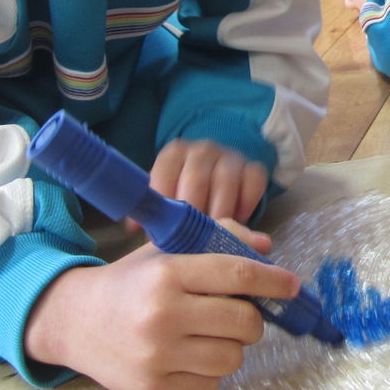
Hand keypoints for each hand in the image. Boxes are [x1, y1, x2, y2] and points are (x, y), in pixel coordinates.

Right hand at [25, 219, 298, 389]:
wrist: (75, 321)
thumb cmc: (132, 281)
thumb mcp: (169, 249)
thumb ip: (220, 238)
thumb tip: (267, 247)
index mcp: (167, 273)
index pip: (238, 275)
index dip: (273, 280)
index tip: (291, 285)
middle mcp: (162, 314)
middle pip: (244, 322)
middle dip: (253, 318)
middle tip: (240, 313)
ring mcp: (156, 355)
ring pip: (232, 357)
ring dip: (232, 346)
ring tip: (212, 335)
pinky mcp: (153, 387)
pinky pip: (211, 384)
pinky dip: (211, 371)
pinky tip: (191, 355)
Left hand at [141, 139, 268, 226]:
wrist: (217, 172)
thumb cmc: (184, 192)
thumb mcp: (165, 193)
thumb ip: (153, 209)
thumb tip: (135, 227)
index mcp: (174, 153)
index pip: (165, 172)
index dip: (163, 204)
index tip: (161, 230)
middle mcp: (201, 149)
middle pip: (196, 178)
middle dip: (193, 213)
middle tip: (190, 240)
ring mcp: (229, 156)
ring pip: (226, 180)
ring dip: (220, 212)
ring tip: (215, 236)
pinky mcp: (253, 166)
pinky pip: (253, 182)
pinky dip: (247, 203)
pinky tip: (239, 220)